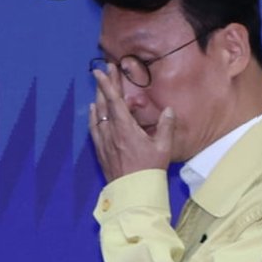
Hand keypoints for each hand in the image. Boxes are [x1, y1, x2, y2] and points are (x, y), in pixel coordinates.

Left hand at [89, 63, 175, 181]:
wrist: (133, 192)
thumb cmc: (149, 170)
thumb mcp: (163, 147)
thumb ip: (166, 126)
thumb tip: (169, 110)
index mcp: (125, 128)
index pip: (114, 100)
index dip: (108, 83)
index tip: (102, 70)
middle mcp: (111, 132)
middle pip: (104, 103)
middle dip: (104, 86)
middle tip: (104, 72)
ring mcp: (104, 141)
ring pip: (97, 114)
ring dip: (98, 98)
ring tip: (100, 88)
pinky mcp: (100, 150)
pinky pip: (94, 127)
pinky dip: (93, 115)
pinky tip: (93, 110)